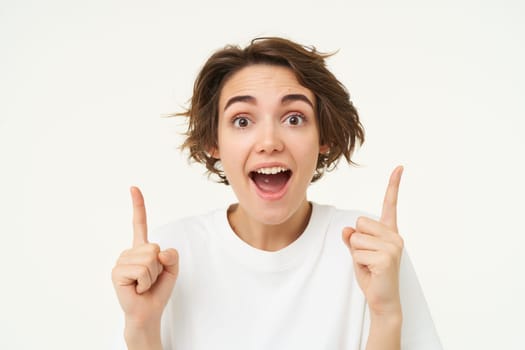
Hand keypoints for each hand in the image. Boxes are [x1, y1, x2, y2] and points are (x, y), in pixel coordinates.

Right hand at [112, 187, 178, 328]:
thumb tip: (159, 251)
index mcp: (142, 248)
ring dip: (152, 276)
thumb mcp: (172, 269)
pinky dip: (145, 282)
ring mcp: (122, 260)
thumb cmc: (158, 290)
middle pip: (154, 247)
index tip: (134, 187)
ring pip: (149, 259)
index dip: (138, 205)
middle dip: (159, 267)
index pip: (140, 223)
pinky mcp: (117, 272)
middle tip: (150, 280)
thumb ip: (172, 255)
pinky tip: (137, 288)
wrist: (148, 312)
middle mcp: (130, 251)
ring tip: (144, 284)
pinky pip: (142, 270)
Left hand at [343, 166, 403, 315]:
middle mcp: (395, 236)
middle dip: (356, 241)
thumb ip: (352, 238)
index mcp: (390, 232)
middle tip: (368, 258)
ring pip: (356, 238)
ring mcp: (393, 247)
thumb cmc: (372, 275)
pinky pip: (357, 251)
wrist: (382, 300)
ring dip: (356, 254)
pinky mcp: (386, 258)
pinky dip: (358, 263)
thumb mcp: (358, 253)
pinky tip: (371, 271)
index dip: (393, 185)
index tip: (399, 167)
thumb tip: (347, 229)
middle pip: (359, 223)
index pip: (390, 205)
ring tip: (369, 265)